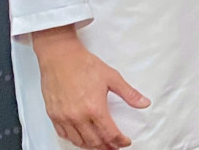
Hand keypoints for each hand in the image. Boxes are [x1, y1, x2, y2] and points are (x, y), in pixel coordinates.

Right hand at [32, 26, 149, 148]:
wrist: (61, 57)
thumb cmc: (84, 65)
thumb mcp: (112, 77)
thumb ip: (129, 94)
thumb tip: (144, 103)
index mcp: (94, 108)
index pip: (109, 134)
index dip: (119, 141)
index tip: (125, 142)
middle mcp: (78, 117)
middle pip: (94, 142)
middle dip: (106, 147)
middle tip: (114, 147)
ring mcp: (64, 118)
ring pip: (78, 141)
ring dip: (91, 146)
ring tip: (101, 145)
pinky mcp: (53, 115)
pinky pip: (64, 135)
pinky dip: (75, 140)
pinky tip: (81, 138)